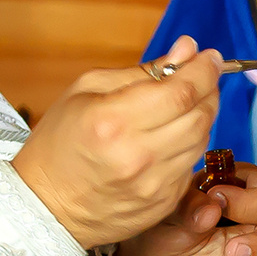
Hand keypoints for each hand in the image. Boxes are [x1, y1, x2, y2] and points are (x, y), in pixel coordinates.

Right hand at [13, 38, 224, 247]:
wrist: (44, 206)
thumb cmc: (59, 143)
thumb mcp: (87, 91)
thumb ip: (142, 70)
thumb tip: (186, 49)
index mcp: (114, 121)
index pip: (182, 91)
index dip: (205, 70)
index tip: (211, 58)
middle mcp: (138, 156)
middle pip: (200, 116)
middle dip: (209, 90)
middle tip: (203, 77)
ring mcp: (154, 185)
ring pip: (201, 141)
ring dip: (201, 117)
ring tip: (186, 105)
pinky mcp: (163, 204)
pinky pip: (190, 165)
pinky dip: (188, 146)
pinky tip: (171, 137)